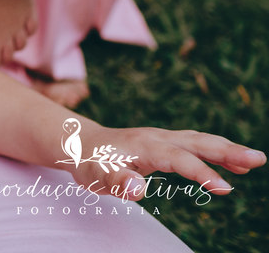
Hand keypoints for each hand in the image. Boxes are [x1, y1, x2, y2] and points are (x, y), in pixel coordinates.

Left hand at [71, 125, 264, 200]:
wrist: (78, 143)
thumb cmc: (87, 161)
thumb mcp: (94, 174)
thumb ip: (114, 181)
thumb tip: (137, 190)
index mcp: (144, 145)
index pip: (178, 159)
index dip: (201, 172)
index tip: (225, 188)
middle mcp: (157, 138)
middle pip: (197, 142)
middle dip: (227, 151)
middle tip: (258, 159)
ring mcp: (162, 138)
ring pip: (199, 141)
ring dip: (226, 150)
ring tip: (254, 161)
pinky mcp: (164, 144)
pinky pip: (195, 145)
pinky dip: (216, 151)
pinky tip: (235, 163)